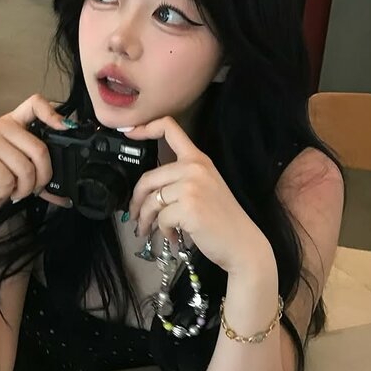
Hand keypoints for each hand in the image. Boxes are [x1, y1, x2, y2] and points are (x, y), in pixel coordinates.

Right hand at [0, 94, 67, 205]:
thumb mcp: (10, 165)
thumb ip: (33, 171)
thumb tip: (63, 195)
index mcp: (10, 122)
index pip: (35, 103)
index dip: (53, 113)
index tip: (64, 128)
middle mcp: (0, 125)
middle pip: (40, 149)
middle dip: (43, 177)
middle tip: (35, 189)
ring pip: (25, 168)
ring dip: (25, 189)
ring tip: (15, 192)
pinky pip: (7, 178)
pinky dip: (8, 191)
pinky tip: (1, 192)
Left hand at [125, 117, 272, 276]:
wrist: (242, 243)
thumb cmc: (221, 218)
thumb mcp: (204, 186)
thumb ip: (180, 177)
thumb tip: (146, 187)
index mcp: (198, 159)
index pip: (170, 128)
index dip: (145, 127)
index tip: (128, 132)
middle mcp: (195, 168)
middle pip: (148, 177)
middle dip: (136, 200)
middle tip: (133, 215)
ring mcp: (192, 187)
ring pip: (151, 201)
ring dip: (146, 219)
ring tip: (148, 230)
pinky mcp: (188, 207)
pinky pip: (161, 218)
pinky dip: (163, 231)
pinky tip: (173, 236)